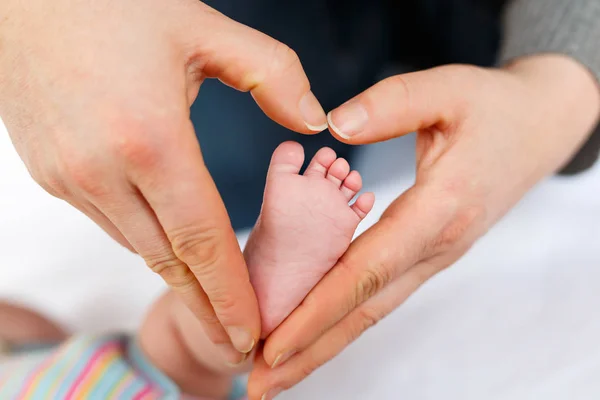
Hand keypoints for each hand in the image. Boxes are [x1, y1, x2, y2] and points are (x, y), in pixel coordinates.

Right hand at [0, 0, 327, 360]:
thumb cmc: (115, 6)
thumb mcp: (205, 29)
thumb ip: (273, 75)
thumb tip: (312, 120)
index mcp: (149, 137)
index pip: (203, 239)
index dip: (230, 293)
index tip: (252, 331)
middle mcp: (103, 170)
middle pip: (169, 261)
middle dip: (207, 309)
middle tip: (238, 346)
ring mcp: (70, 177)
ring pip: (139, 246)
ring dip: (179, 277)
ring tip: (213, 302)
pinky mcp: (52, 175)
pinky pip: (111, 223)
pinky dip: (148, 241)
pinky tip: (170, 245)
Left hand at [248, 55, 599, 397]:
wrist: (538, 126)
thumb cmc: (495, 108)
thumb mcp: (449, 90)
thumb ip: (393, 104)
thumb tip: (337, 126)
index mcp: (441, 208)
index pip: (369, 270)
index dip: (319, 308)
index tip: (274, 343)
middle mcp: (437, 245)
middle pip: (366, 308)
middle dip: (311, 349)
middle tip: (260, 386)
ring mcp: (435, 254)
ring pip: (373, 309)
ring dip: (324, 343)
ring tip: (278, 371)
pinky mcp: (427, 252)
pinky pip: (380, 292)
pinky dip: (343, 316)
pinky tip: (314, 329)